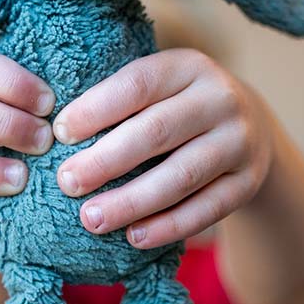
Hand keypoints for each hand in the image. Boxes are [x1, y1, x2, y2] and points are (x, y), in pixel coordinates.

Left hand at [54, 49, 274, 249]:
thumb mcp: (159, 87)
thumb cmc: (177, 107)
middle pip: (156, 131)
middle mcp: (220, 98)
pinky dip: (169, 226)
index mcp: (188, 66)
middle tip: (66, 183)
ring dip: (132, 201)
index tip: (58, 134)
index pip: (137, 85)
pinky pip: (207, 209)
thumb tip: (52, 131)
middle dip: (106, 160)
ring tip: (91, 219)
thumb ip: (119, 100)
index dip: (95, 109)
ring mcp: (239, 142)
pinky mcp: (248, 182)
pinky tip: (135, 237)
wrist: (250, 126)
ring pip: (181, 176)